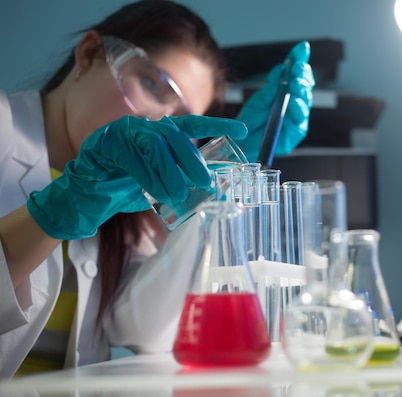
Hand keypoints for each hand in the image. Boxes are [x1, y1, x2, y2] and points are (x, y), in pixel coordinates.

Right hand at [27, 115, 246, 239]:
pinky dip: (147, 176)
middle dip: (192, 161)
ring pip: (155, 145)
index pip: (193, 124)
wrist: (90, 197)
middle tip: (204, 182)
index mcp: (161, 134)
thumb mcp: (164, 186)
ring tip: (177, 193)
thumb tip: (219, 187)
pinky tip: (155, 192)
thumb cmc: (127, 188)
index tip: (242, 130)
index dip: (217, 125)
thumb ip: (186, 181)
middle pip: (176, 136)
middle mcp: (145, 127)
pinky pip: (131, 157)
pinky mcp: (106, 143)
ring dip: (169, 172)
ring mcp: (124, 132)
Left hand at [235, 40, 315, 161]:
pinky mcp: (294, 136)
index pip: (297, 75)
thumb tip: (280, 69)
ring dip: (301, 91)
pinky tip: (294, 101)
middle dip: (302, 75)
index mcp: (287, 95)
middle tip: (297, 66)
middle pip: (305, 87)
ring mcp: (296, 121)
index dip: (300, 61)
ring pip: (305, 103)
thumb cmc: (249, 123)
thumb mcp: (258, 101)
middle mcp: (295, 106)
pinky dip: (297, 110)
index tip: (302, 47)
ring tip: (295, 82)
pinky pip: (298, 122)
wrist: (239, 144)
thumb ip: (270, 88)